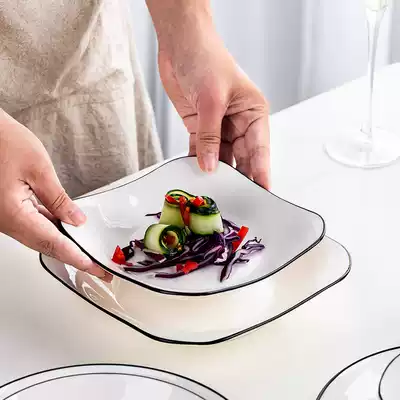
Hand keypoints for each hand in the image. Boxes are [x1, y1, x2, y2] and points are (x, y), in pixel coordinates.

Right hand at [0, 110, 111, 281]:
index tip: (93, 267)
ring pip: (38, 236)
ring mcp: (5, 216)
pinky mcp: (6, 209)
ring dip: (62, 244)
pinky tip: (65, 227)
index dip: (76, 257)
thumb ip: (59, 199)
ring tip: (85, 250)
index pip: (52, 243)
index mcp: (13, 214)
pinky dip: (50, 228)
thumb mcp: (39, 169)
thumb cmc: (1, 142)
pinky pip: (31, 224)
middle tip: (95, 266)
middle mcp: (6, 221)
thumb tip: (76, 220)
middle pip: (45, 245)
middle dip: (72, 256)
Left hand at [158, 31, 269, 188]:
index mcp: (253, 112)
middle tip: (235, 198)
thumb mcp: (212, 99)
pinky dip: (197, 162)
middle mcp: (238, 122)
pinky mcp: (199, 127)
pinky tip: (196, 175)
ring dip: (215, 172)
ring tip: (213, 190)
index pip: (259, 148)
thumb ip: (210, 136)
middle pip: (241, 156)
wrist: (180, 44)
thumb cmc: (206, 58)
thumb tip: (209, 165)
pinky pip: (200, 150)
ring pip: (220, 157)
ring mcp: (218, 126)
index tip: (261, 191)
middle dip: (238, 176)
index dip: (260, 171)